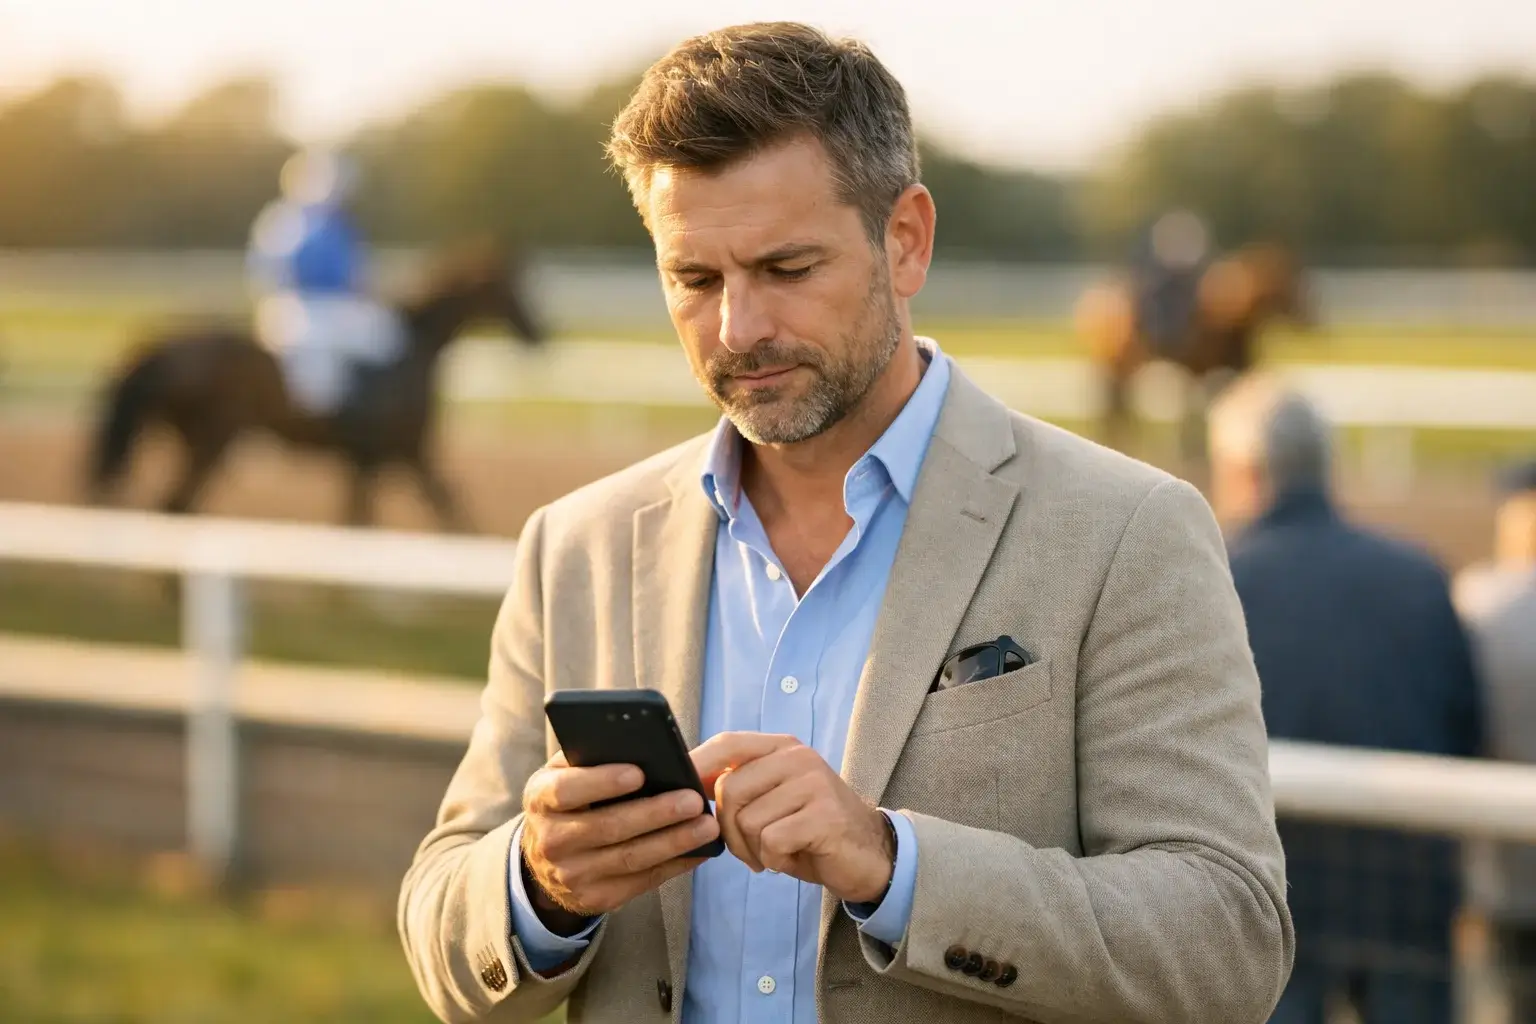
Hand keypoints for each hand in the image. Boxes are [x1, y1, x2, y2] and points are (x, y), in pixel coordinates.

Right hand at [519, 751, 720, 931]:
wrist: (547, 858)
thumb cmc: (571, 799)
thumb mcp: (566, 773)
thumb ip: (592, 757)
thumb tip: (644, 745)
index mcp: (541, 798)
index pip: (567, 790)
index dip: (602, 782)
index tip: (639, 773)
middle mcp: (551, 840)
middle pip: (609, 827)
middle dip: (656, 813)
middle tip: (693, 800)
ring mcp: (572, 875)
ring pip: (631, 858)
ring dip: (674, 842)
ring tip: (707, 826)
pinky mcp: (595, 899)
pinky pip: (642, 881)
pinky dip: (675, 865)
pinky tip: (698, 850)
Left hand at [693, 732, 894, 904]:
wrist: (870, 856)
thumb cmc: (812, 830)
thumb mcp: (775, 800)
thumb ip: (741, 785)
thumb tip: (689, 786)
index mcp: (783, 749)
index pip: (729, 743)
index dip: (698, 763)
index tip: (679, 786)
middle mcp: (798, 758)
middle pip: (729, 791)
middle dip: (728, 830)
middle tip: (748, 850)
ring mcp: (814, 785)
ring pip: (748, 820)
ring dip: (752, 850)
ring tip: (773, 854)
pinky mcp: (824, 816)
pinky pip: (771, 841)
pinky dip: (774, 859)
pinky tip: (792, 858)